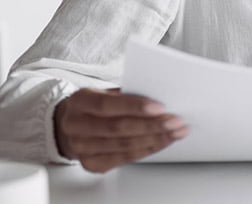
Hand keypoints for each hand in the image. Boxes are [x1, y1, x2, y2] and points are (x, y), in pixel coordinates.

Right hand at [54, 88, 187, 172]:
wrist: (70, 125)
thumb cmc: (96, 105)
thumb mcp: (105, 92)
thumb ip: (127, 95)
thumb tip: (161, 98)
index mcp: (80, 102)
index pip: (107, 105)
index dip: (134, 107)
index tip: (161, 107)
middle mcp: (76, 126)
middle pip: (118, 128)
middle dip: (151, 125)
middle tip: (176, 122)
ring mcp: (81, 148)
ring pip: (123, 146)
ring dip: (154, 139)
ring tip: (176, 132)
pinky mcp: (91, 164)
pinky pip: (123, 159)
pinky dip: (146, 150)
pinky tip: (162, 143)